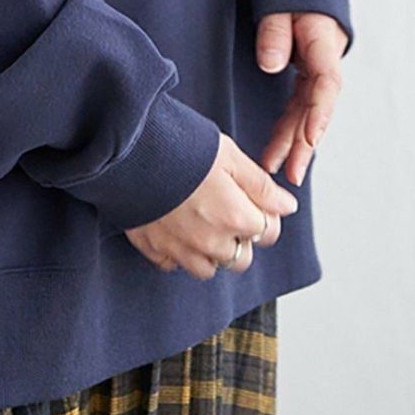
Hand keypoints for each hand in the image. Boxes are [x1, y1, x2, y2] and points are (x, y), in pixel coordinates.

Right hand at [124, 131, 299, 278]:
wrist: (127, 150)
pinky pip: (173, 265)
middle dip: (240, 238)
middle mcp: (211, 242)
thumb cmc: (179, 146)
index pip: (268, 232)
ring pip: (209, 268)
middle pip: (242, 258)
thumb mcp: (229, 155)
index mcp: (235, 217)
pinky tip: (175, 228)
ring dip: (211, 251)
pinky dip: (178, 253)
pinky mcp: (153, 249)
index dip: (264, 215)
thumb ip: (261, 185)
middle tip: (225, 209)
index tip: (252, 201)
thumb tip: (287, 206)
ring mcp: (181, 250)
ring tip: (200, 221)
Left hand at [256, 11, 347, 186]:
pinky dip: (289, 128)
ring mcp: (316, 71)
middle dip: (306, 143)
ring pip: (307, 113)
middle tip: (293, 172)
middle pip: (318, 109)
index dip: (320, 113)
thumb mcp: (281, 5)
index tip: (311, 137)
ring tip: (280, 170)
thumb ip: (275, 33)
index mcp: (324, 45)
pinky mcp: (306, 74)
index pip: (327, 84)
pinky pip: (299, 106)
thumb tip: (271, 66)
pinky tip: (278, 151)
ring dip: (295, 143)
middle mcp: (324, 63)